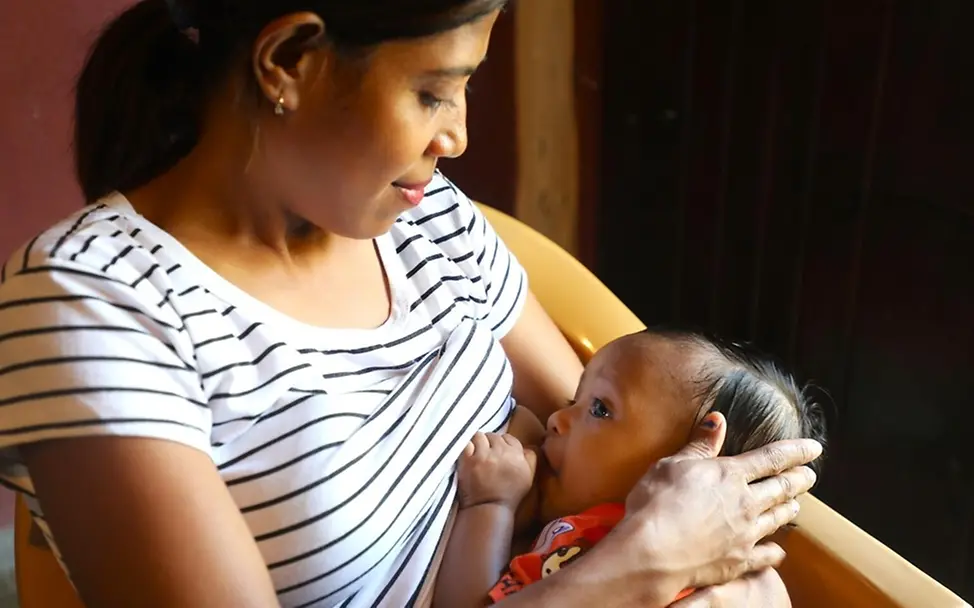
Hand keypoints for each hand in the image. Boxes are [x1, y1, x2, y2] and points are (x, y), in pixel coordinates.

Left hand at [457, 432, 537, 508]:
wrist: (489, 509)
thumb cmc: (509, 495)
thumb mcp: (528, 478)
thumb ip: (530, 459)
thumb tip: (527, 446)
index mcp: (517, 455)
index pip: (509, 438)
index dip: (503, 444)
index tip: (498, 453)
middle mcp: (501, 453)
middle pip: (493, 436)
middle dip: (490, 443)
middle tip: (487, 454)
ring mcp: (483, 456)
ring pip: (479, 436)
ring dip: (477, 443)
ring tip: (476, 453)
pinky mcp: (468, 461)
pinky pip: (466, 444)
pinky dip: (466, 448)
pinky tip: (468, 455)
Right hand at [600, 412, 819, 602]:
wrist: (652, 552)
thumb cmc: (656, 503)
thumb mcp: (672, 465)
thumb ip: (700, 445)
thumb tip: (717, 420)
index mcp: (730, 474)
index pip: (772, 458)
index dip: (797, 451)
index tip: (814, 448)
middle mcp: (745, 503)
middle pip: (782, 488)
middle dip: (799, 480)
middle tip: (810, 475)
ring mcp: (746, 534)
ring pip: (778, 518)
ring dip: (790, 508)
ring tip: (796, 504)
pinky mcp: (739, 560)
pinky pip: (767, 556)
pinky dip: (776, 551)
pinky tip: (779, 551)